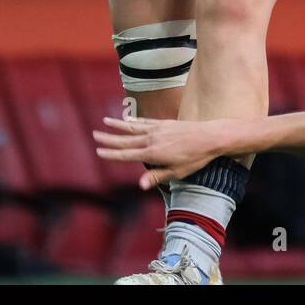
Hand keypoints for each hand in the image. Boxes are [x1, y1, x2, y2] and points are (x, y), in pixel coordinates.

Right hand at [94, 116, 237, 188]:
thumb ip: (157, 176)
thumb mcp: (177, 172)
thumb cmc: (195, 158)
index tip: (99, 152)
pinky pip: (145, 121)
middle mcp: (152, 139)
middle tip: (94, 135)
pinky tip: (127, 118)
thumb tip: (140, 185)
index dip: (112, 154)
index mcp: (153, 154)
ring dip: (118, 125)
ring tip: (105, 121)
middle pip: (126, 139)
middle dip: (109, 138)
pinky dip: (134, 120)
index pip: (127, 154)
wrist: (210, 136)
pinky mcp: (165, 123)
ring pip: (133, 127)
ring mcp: (158, 129)